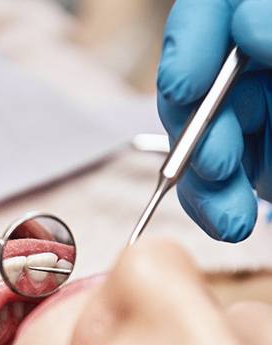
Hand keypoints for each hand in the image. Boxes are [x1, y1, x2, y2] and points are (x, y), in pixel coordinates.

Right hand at [157, 0, 271, 241]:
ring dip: (205, 182)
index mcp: (260, 24)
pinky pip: (216, 183)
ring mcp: (252, 115)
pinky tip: (229, 222)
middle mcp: (254, 68)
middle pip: (198, 84)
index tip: (186, 86)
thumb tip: (252, 23)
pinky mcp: (251, 161)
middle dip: (197, 130)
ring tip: (230, 216)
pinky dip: (216, 206)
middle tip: (215, 161)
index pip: (213, 12)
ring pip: (201, 141)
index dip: (189, 45)